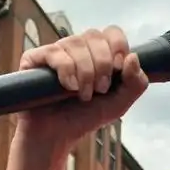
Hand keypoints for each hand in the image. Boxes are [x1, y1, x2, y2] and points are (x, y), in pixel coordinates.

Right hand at [17, 26, 147, 143]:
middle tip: (99, 89)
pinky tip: (68, 87)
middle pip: (94, 36)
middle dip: (102, 64)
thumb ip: (136, 84)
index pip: (111, 33)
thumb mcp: (118, 104)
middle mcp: (75, 48)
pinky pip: (54, 52)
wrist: (56, 136)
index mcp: (96, 53)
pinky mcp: (33, 59)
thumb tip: (133, 57)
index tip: (117, 69)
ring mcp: (54, 52)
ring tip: (82, 95)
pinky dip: (66, 69)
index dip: (118, 46)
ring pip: (75, 43)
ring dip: (85, 72)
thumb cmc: (84, 118)